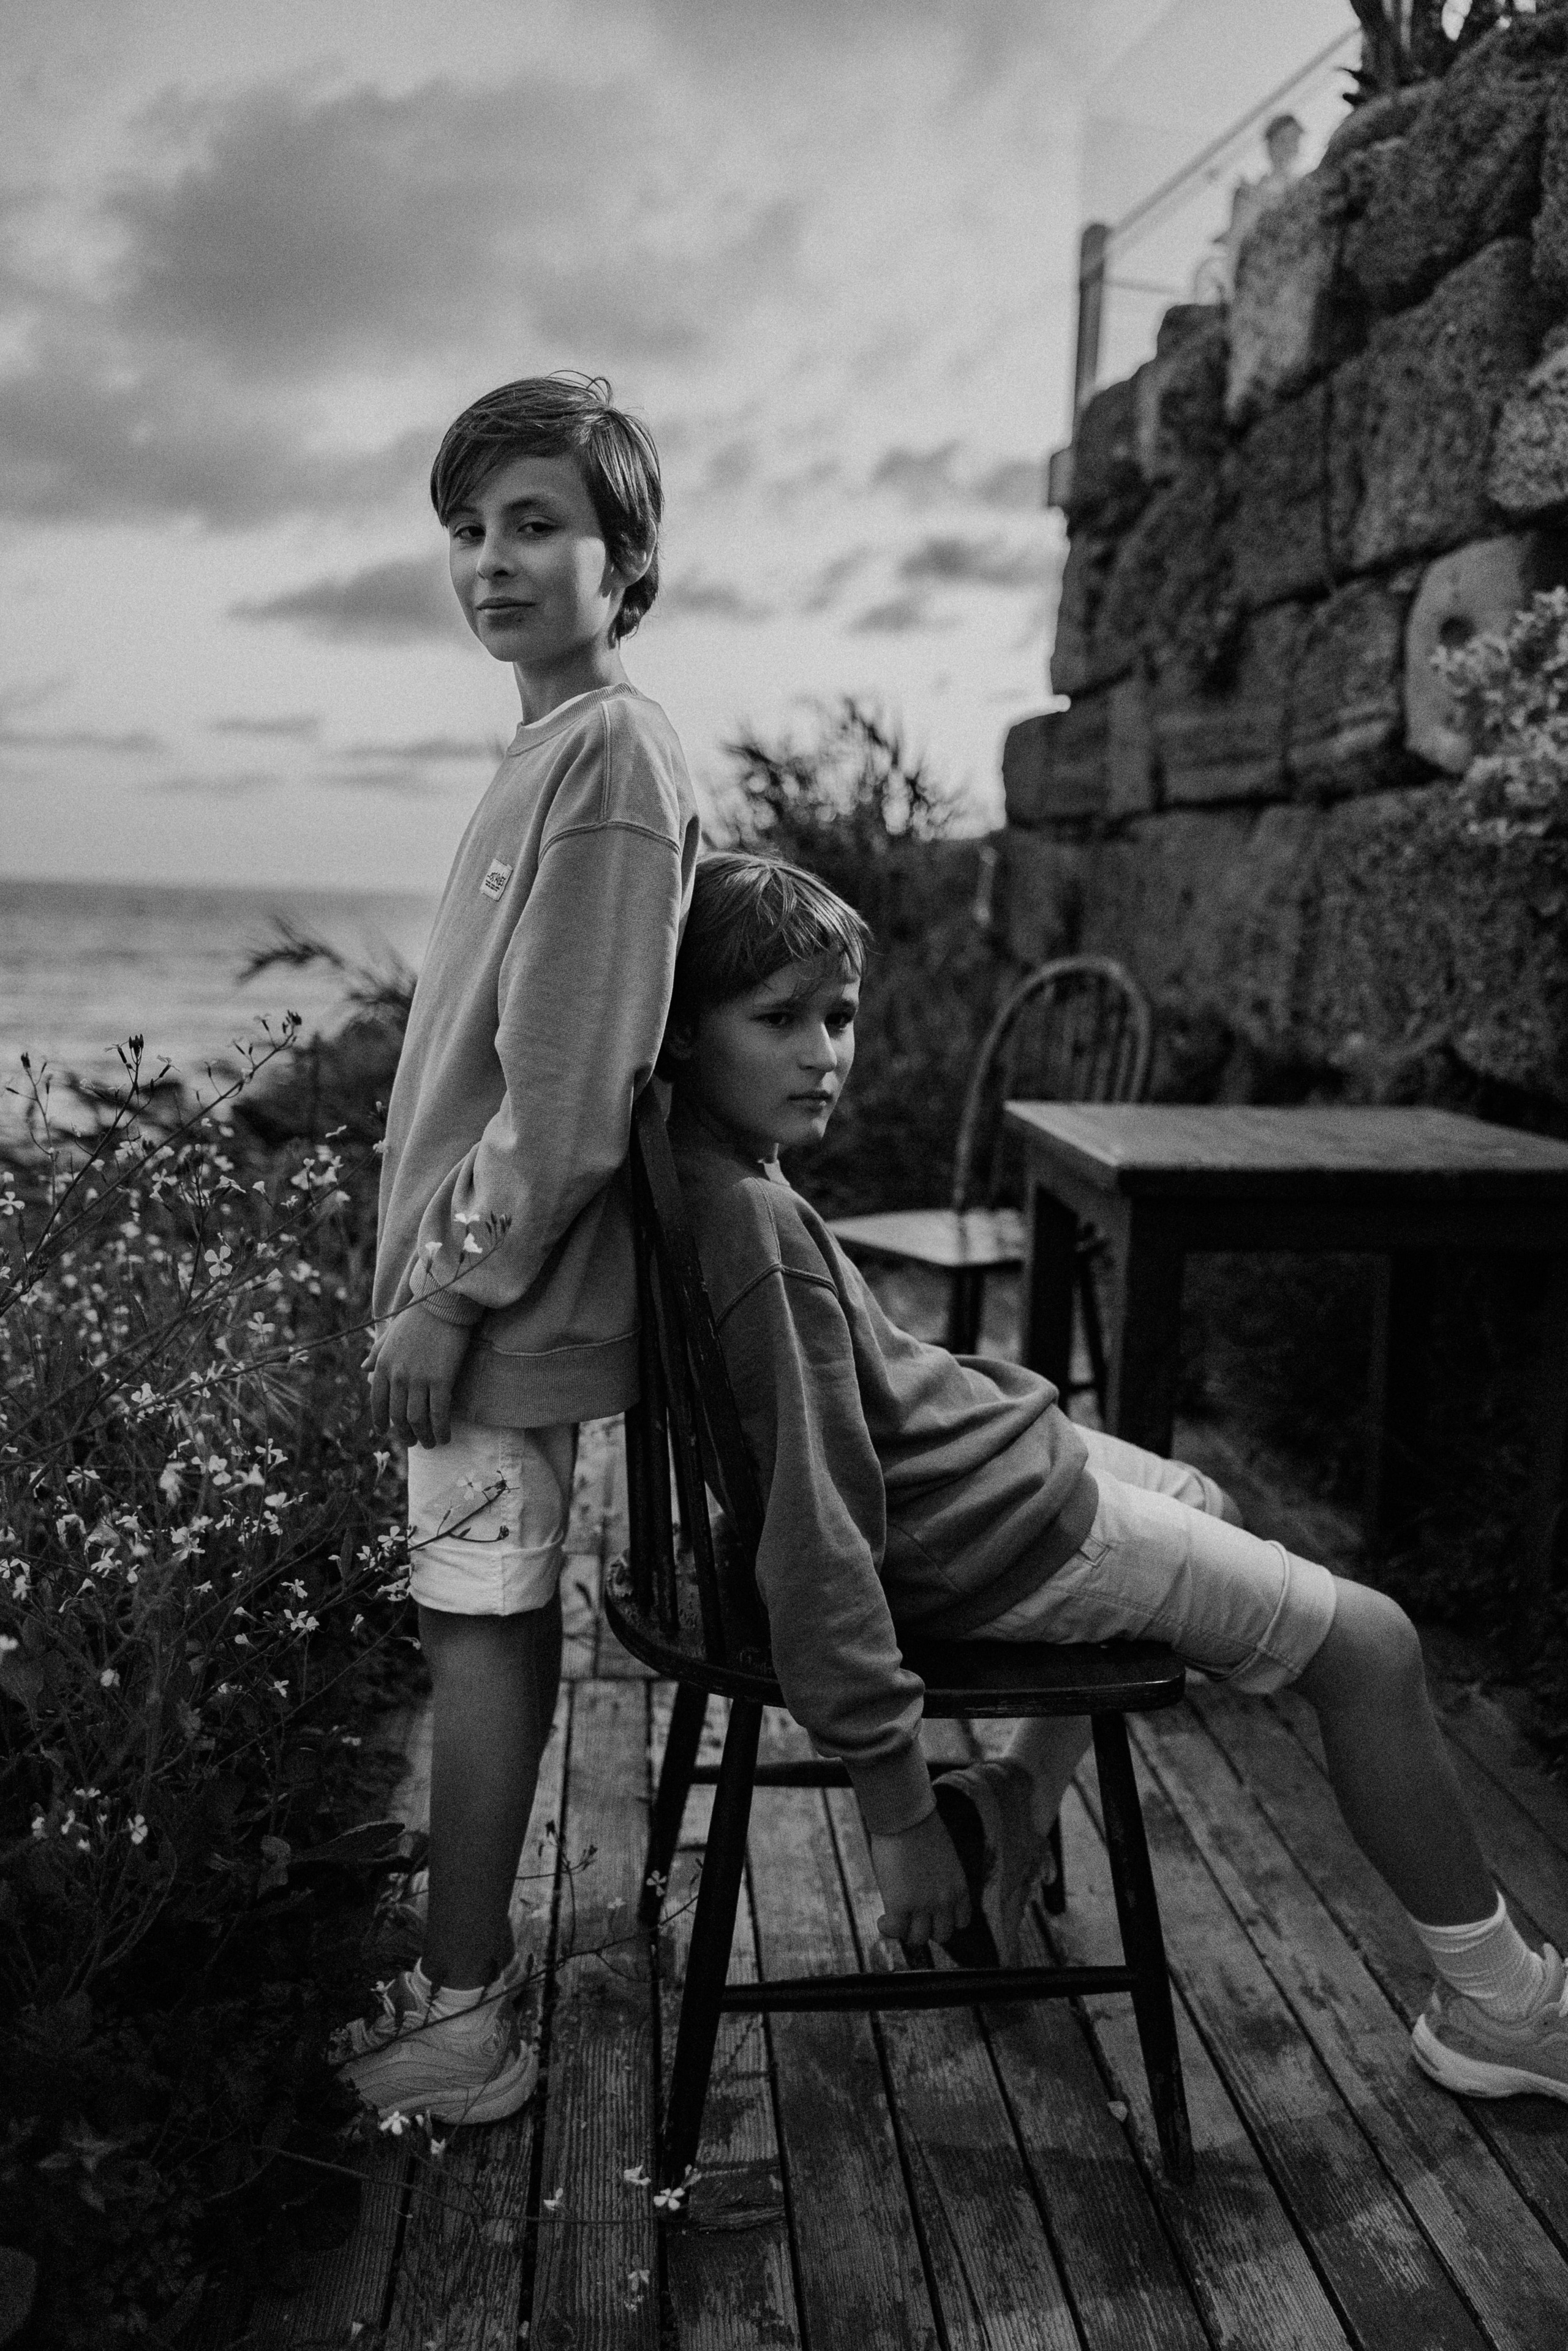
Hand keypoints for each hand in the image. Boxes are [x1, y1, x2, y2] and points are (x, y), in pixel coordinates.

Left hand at [366, 1306, 471, 1446]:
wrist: (443, 1303)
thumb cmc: (418, 1316)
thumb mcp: (390, 1333)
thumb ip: (376, 1353)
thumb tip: (363, 1368)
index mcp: (382, 1365)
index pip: (378, 1403)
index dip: (382, 1421)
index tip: (387, 1432)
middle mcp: (396, 1375)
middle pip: (398, 1417)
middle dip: (405, 1434)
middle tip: (413, 1441)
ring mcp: (418, 1379)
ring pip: (417, 1420)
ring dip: (423, 1437)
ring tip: (430, 1443)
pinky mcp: (440, 1380)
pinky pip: (439, 1414)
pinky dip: (441, 1430)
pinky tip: (446, 1437)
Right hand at [869, 1810, 972, 1951]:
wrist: (905, 1817)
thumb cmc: (921, 1828)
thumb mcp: (944, 1859)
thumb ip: (941, 1880)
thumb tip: (925, 1891)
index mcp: (959, 1888)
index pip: (961, 1922)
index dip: (945, 1920)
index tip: (933, 1915)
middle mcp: (945, 1901)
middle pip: (942, 1935)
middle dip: (927, 1928)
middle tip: (911, 1918)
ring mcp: (923, 1905)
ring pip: (918, 1938)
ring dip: (906, 1931)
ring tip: (894, 1919)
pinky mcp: (899, 1904)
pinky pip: (895, 1930)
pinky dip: (887, 1928)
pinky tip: (882, 1920)